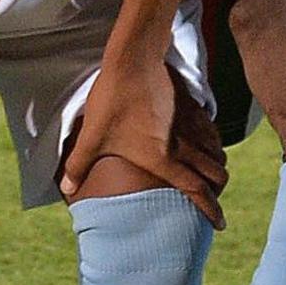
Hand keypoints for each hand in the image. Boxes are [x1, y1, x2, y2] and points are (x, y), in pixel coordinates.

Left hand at [60, 48, 225, 223]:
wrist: (132, 60)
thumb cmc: (112, 100)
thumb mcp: (92, 136)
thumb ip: (79, 165)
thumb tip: (66, 188)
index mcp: (163, 159)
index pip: (195, 190)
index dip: (210, 211)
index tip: (219, 224)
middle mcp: (183, 145)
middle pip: (215, 174)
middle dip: (219, 191)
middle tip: (214, 200)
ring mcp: (189, 123)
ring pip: (217, 152)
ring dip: (217, 167)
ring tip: (211, 175)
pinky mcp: (190, 105)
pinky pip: (210, 130)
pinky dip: (213, 142)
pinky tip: (205, 142)